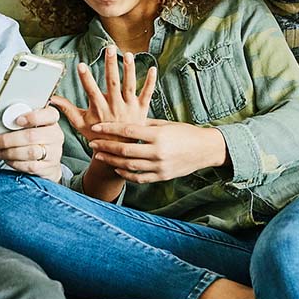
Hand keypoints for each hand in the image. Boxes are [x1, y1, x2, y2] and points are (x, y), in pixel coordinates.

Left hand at [0, 105, 64, 181]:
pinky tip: (6, 158)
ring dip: (9, 152)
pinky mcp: (48, 167)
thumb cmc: (32, 139)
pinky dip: (14, 162)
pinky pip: (29, 165)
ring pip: (30, 152)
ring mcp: (54, 152)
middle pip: (32, 136)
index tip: (17, 120)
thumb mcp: (24, 127)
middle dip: (8, 139)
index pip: (49, 114)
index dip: (33, 117)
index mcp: (51, 119)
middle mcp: (55, 135)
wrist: (46, 162)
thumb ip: (7, 126)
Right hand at [49, 46, 156, 144]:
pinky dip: (151, 82)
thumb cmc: (97, 135)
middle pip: (113, 83)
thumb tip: (52, 99)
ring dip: (129, 69)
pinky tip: (153, 68)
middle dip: (111, 65)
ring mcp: (129, 107)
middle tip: (109, 49)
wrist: (118, 150)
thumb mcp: (80, 123)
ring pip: (130, 85)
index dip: (85, 78)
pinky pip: (147, 94)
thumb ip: (66, 109)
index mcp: (99, 109)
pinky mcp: (142, 109)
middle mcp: (115, 106)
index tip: (80, 65)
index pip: (91, 90)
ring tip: (128, 55)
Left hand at [89, 119, 227, 183]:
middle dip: (105, 147)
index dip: (109, 129)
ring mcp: (160, 166)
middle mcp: (158, 152)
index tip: (96, 128)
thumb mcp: (166, 124)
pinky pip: (139, 178)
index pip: (127, 131)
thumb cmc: (186, 132)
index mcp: (158, 135)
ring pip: (129, 166)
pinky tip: (117, 169)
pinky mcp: (162, 177)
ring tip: (99, 156)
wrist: (206, 149)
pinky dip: (126, 174)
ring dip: (111, 161)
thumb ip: (146, 124)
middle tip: (92, 144)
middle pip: (124, 150)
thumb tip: (126, 121)